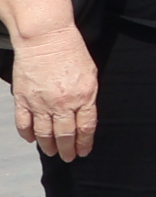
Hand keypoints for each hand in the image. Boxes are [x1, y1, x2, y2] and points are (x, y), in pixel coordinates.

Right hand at [10, 25, 96, 160]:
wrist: (45, 38)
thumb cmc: (72, 51)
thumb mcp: (90, 74)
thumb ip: (87, 96)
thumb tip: (83, 115)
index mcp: (84, 96)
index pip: (86, 127)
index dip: (85, 142)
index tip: (84, 151)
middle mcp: (62, 103)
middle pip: (65, 134)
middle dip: (67, 149)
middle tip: (68, 158)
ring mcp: (41, 102)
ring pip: (44, 133)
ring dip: (48, 146)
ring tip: (51, 153)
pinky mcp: (23, 99)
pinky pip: (24, 123)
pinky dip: (27, 134)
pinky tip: (32, 139)